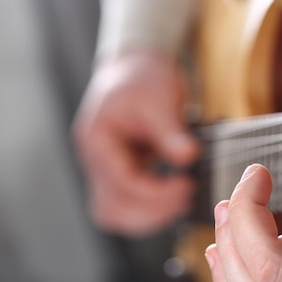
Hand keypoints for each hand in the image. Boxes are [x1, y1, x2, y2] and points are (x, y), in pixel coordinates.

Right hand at [73, 48, 198, 236]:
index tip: (185, 186)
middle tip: (185, 197)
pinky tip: (172, 197)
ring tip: (180, 200)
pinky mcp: (119, 172)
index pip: (121, 181)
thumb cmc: (143, 77)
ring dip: (148, 215)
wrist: (136, 66)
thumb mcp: (160, 99)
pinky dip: (148, 208)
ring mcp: (104, 168)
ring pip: (114, 212)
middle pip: (111, 207)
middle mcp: (94, 159)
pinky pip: (126, 203)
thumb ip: (171, 131)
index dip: (155, 192)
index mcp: (96, 139)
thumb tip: (188, 156)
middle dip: (151, 210)